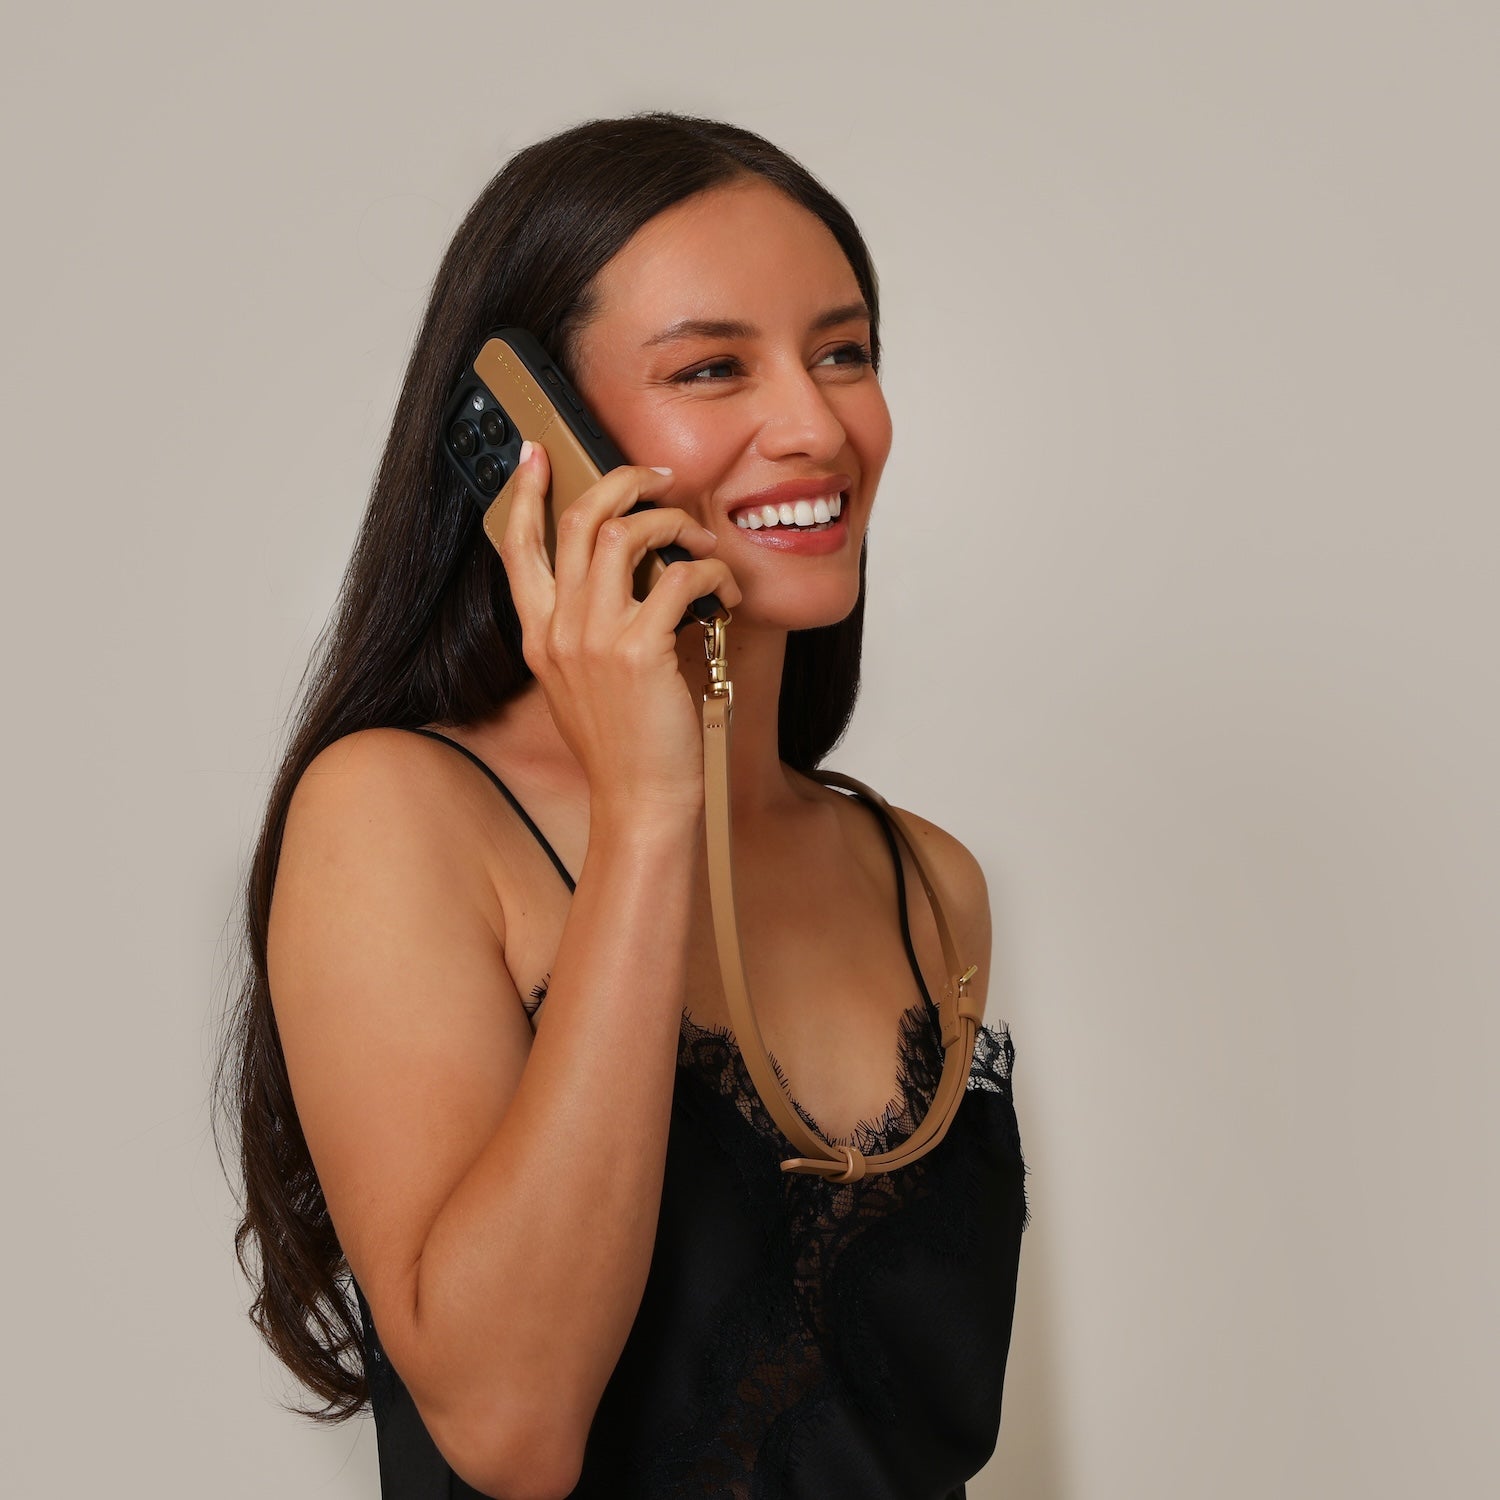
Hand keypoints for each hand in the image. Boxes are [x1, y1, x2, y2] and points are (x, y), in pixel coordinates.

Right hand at [497, 442, 741, 819]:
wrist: (640, 802)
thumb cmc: (626, 746)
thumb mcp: (584, 684)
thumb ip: (590, 631)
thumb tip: (631, 579)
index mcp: (540, 636)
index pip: (518, 546)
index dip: (526, 493)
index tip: (537, 455)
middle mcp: (559, 631)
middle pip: (577, 521)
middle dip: (622, 482)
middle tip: (660, 477)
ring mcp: (594, 640)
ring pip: (623, 536)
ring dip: (672, 524)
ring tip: (700, 542)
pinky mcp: (638, 652)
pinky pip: (677, 579)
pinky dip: (710, 573)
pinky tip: (726, 591)